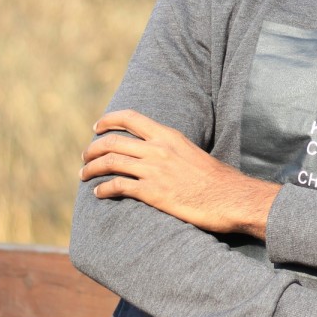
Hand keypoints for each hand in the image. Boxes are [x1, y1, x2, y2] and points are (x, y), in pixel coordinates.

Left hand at [79, 110, 279, 237]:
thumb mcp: (193, 153)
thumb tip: (161, 155)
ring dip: (91, 168)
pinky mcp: (152, 192)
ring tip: (84, 174)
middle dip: (93, 148)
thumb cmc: (218, 179)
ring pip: (110, 162)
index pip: (130, 118)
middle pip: (112, 141)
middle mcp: (158, 149)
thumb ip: (173, 150)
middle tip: (86, 156)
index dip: (108, 120)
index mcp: (169, 136)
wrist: (231, 198)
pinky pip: (117, 186)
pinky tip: (99, 194)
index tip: (97, 128)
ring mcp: (154, 170)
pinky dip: (103, 189)